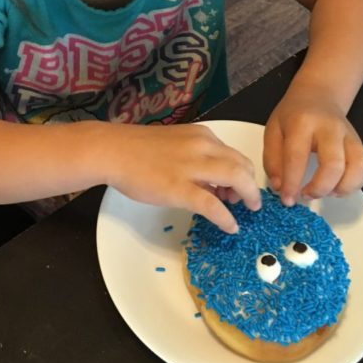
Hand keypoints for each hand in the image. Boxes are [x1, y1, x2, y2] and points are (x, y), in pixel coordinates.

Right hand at [107, 123, 260, 233]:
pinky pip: (213, 205)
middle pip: (243, 166)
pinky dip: (226, 218)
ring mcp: (192, 167)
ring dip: (247, 197)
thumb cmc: (138, 149)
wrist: (112, 151)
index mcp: (202, 136)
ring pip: (236, 179)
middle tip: (243, 201)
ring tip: (242, 211)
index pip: (235, 154)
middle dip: (249, 186)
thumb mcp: (176, 144)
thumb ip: (196, 159)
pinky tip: (230, 226)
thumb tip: (212, 183)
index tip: (236, 188)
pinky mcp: (180, 188)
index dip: (243, 174)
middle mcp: (203, 147)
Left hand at [264, 87, 362, 204]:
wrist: (318, 95)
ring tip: (324, 192)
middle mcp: (329, 128)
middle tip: (305, 196)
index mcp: (302, 122)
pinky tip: (336, 187)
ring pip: (357, 166)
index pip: (297, 157)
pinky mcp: (359, 144)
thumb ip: (273, 160)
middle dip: (320, 188)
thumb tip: (280, 187)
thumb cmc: (293, 115)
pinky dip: (352, 184)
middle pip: (333, 164)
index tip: (286, 200)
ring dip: (341, 188)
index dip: (292, 183)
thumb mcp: (273, 131)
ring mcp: (349, 135)